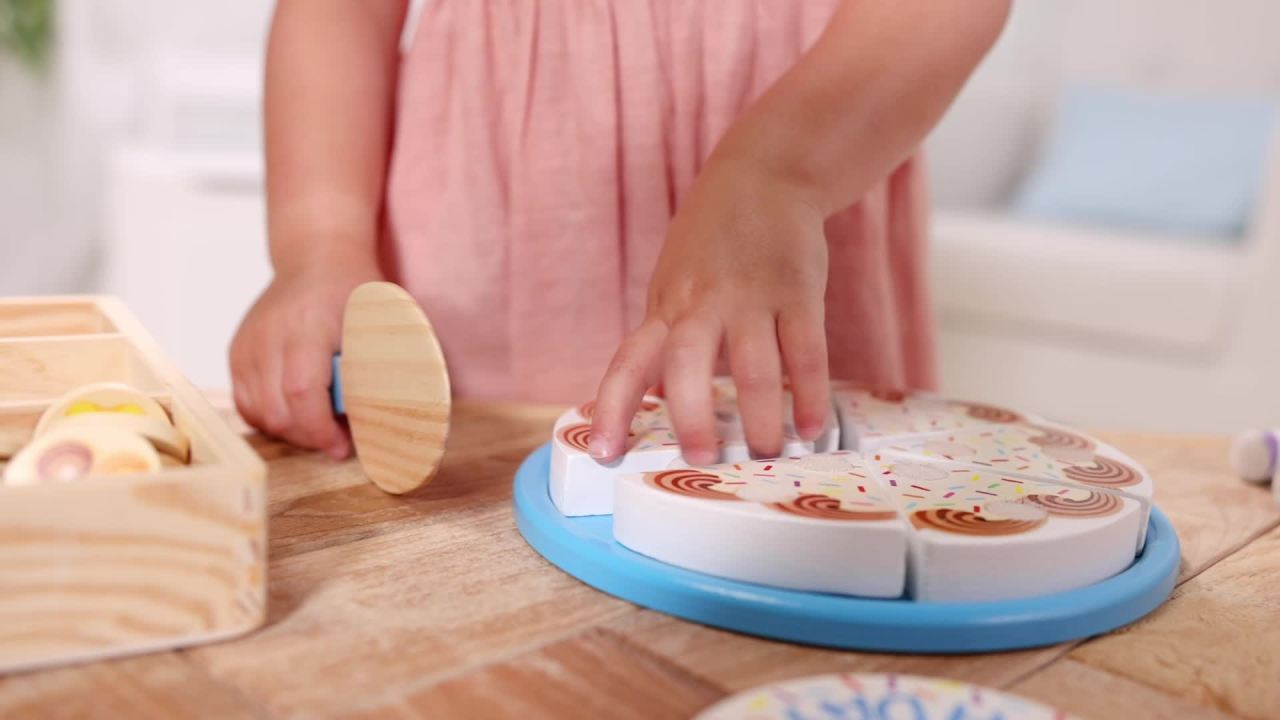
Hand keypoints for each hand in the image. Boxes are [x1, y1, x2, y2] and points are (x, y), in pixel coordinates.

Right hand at [229, 255, 382, 457]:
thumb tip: (391, 413)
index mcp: (305, 327)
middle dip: (309, 437)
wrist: (315, 258)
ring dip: (290, 431)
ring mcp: (246, 345)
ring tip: (319, 428)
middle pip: (277, 410)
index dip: (320, 429)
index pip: (301, 392)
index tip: (343, 447)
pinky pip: (246, 402)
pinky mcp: (236, 353)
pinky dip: (270, 418)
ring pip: (257, 412)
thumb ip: (381, 363)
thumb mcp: (378, 319)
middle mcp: (268, 336)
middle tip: (338, 442)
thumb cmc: (352, 288)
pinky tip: (296, 416)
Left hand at [589, 157, 831, 464]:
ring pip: (754, 366)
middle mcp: (702, 303)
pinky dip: (811, 394)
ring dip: (761, 417)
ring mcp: (752, 296)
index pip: (628, 362)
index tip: (602, 452)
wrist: (765, 174)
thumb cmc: (713, 242)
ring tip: (767, 453)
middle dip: (691, 415)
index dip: (611, 408)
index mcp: (666, 308)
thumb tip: (655, 397)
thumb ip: (666, 341)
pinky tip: (811, 427)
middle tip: (702, 458)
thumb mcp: (674, 284)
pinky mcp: (799, 290)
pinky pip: (807, 351)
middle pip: (687, 363)